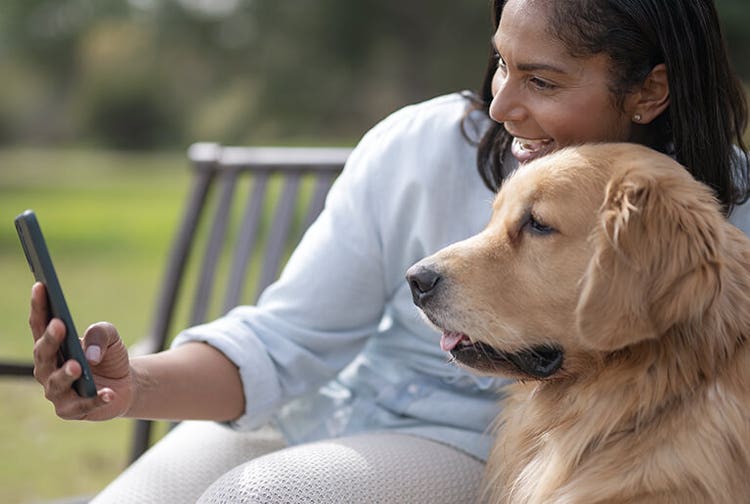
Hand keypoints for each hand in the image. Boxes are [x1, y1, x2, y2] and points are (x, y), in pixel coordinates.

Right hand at [29, 282, 134, 420]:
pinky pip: (82, 405)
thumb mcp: (110, 337)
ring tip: (77, 365)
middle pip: (43, 354)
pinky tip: (108, 393)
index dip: (39, 306)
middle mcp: (47, 368)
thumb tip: (90, 355)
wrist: (124, 384)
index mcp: (52, 346)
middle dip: (50, 340)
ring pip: (56, 383)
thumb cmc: (108, 356)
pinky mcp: (71, 410)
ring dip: (66, 373)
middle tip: (59, 325)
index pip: (40, 324)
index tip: (40, 286)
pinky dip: (96, 399)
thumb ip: (100, 335)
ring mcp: (56, 391)